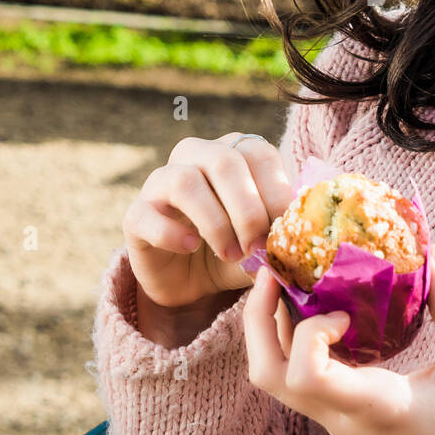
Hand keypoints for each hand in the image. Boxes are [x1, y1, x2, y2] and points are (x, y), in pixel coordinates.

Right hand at [124, 133, 292, 307]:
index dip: (275, 190)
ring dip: (214, 222)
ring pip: (184, 181)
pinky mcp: (136, 214)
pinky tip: (190, 247)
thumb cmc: (233, 249)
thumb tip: (298, 245)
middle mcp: (196, 157)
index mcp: (234, 153)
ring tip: (230, 253)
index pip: (258, 153)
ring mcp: (160, 182)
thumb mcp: (263, 243)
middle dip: (247, 208)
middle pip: (223, 161)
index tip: (284, 229)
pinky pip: (147, 214)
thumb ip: (279, 237)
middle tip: (257, 246)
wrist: (190, 281)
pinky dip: (172, 233)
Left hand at [243, 243, 434, 434]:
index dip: (308, 332)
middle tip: (274, 271)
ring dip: (269, 325)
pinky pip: (294, 374)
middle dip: (257, 317)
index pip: (304, 375)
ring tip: (289, 279)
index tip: (342, 310)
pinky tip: (317, 305)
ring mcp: (333, 418)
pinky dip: (291, 337)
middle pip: (266, 374)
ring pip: (272, 377)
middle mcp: (340, 415)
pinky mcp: (335, 414)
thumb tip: (431, 251)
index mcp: (372, 405)